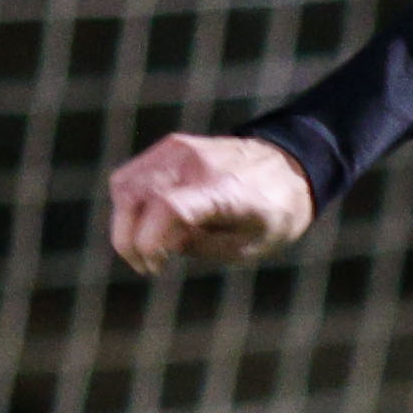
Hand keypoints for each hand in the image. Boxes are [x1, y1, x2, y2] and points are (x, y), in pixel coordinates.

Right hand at [105, 132, 316, 275]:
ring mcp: (180, 149)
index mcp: (225, 190)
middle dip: (128, 240)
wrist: (289, 167)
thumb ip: (202, 247)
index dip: (149, 242)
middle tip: (145, 266)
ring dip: (123, 223)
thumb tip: (160, 245)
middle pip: (134, 196)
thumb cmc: (273, 214)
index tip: (155, 266)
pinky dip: (129, 203)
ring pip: (124, 184)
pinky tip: (146, 225)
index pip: (170, 208)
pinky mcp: (171, 145)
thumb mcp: (248, 246)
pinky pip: (132, 174)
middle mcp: (197, 163)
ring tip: (144, 250)